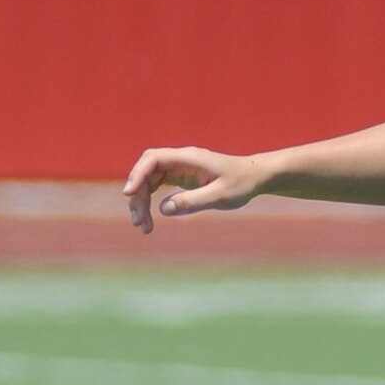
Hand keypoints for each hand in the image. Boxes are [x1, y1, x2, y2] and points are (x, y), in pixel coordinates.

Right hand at [122, 146, 262, 234]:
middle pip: (146, 171)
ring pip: (149, 180)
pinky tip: (151, 218)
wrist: (255, 177)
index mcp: (189, 158)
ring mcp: (179, 168)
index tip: (128, 194)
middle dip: (137, 194)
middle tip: (138, 221)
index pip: (153, 159)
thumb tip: (163, 208)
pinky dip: (151, 201)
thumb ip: (192, 202)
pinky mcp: (181, 177)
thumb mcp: (219, 197)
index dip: (137, 174)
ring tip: (144, 227)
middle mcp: (181, 159)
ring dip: (142, 201)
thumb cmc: (241, 184)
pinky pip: (157, 186)